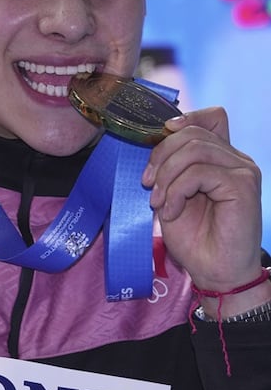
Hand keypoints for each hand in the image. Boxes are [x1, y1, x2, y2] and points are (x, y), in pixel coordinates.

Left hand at [144, 107, 266, 313]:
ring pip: (193, 150)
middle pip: (192, 133)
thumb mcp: (172, 194)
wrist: (214, 271)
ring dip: (166, 175)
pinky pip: (199, 172)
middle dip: (160, 155)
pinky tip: (171, 211)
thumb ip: (171, 167)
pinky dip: (176, 191)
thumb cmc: (194, 237)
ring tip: (158, 202)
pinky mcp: (243, 186)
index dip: (185, 118)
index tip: (160, 134)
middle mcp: (236, 160)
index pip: (212, 117)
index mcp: (221, 158)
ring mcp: (243, 171)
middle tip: (147, 185)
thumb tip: (154, 140)